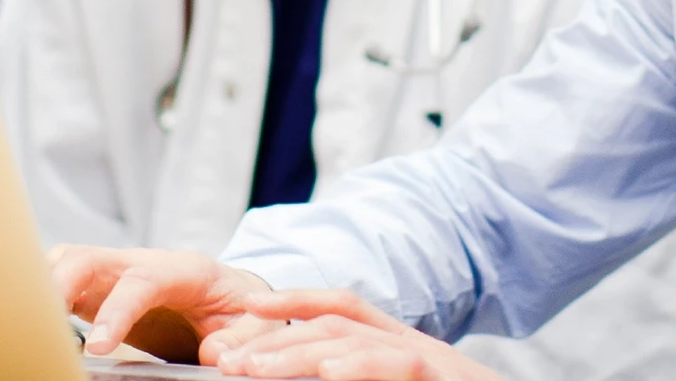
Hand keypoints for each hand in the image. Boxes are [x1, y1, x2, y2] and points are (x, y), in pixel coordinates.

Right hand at [46, 244, 273, 362]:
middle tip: (42, 324)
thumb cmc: (239, 308)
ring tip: (29, 320)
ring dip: (45, 283)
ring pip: (70, 259)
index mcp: (184, 270)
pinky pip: (64, 277)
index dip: (116, 310)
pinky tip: (34, 319)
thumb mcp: (255, 322)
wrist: (231, 296)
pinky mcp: (101, 289)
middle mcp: (144, 262)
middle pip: (90, 257)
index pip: (141, 280)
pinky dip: (44, 291)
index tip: (97, 346)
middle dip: (61, 283)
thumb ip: (241, 337)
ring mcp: (118, 273)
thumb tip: (216, 356)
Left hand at [204, 289, 503, 380]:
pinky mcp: (448, 377)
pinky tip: (328, 372)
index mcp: (396, 348)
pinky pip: (398, 363)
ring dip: (299, 353)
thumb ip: (351, 377)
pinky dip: (360, 365)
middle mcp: (411, 345)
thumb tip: (303, 376)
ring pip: (355, 340)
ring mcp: (431, 360)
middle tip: (228, 359)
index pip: (340, 310)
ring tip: (256, 369)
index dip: (293, 303)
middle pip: (335, 324)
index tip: (246, 307)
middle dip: (277, 338)